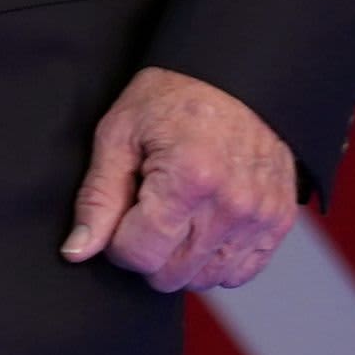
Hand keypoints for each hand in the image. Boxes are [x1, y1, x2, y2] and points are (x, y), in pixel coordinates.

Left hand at [61, 66, 298, 292]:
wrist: (235, 74)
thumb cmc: (174, 97)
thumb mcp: (120, 132)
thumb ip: (98, 197)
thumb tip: (77, 251)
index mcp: (189, 178)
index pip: (138, 255)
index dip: (117, 239)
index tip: (125, 209)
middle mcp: (231, 204)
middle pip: (169, 275)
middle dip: (149, 250)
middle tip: (150, 208)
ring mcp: (260, 216)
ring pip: (204, 280)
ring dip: (183, 258)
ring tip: (181, 213)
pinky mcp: (277, 221)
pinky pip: (240, 273)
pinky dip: (217, 259)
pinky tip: (207, 225)